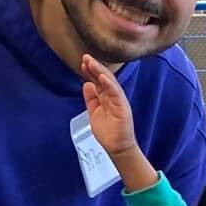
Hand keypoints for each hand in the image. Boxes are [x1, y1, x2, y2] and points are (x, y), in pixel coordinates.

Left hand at [80, 55, 157, 192]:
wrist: (117, 148)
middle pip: (103, 79)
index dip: (90, 71)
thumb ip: (91, 99)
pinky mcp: (122, 108)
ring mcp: (119, 101)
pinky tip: (102, 76)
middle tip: (85, 57)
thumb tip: (87, 84)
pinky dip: (109, 84)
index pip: (98, 81)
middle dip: (94, 67)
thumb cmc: (108, 132)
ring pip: (109, 83)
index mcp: (107, 98)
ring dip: (100, 71)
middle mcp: (113, 97)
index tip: (82, 63)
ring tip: (91, 62)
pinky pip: (116, 93)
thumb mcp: (94, 112)